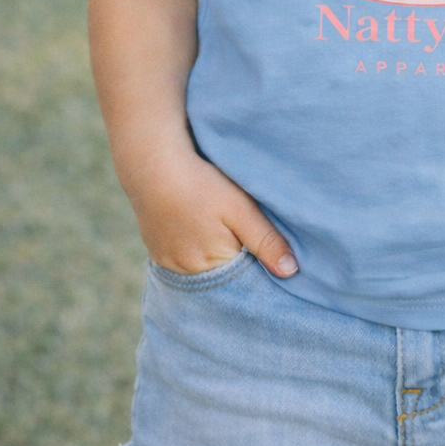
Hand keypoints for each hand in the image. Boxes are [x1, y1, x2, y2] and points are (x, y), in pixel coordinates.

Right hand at [127, 149, 298, 278]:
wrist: (153, 164)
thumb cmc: (200, 184)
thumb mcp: (240, 208)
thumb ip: (266, 240)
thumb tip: (291, 272)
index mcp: (212, 267)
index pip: (244, 281)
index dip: (258, 266)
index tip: (268, 250)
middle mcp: (186, 274)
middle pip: (223, 277)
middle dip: (238, 262)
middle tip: (243, 233)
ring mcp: (168, 264)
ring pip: (203, 269)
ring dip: (215, 257)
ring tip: (219, 229)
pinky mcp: (157, 252)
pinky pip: (183, 260)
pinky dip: (195, 250)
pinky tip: (199, 229)